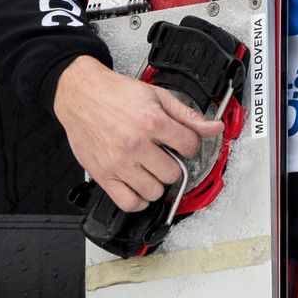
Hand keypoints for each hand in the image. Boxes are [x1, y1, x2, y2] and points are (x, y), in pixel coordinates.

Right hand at [54, 54, 216, 213]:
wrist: (82, 96)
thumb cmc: (117, 94)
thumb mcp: (159, 96)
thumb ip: (188, 115)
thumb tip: (214, 128)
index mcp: (152, 122)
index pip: (189, 146)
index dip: (191, 145)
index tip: (184, 144)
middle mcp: (135, 145)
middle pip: (172, 172)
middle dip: (174, 165)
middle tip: (166, 156)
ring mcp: (118, 163)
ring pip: (153, 191)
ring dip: (158, 183)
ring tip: (153, 170)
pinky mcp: (102, 175)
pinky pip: (127, 202)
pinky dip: (139, 201)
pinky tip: (140, 188)